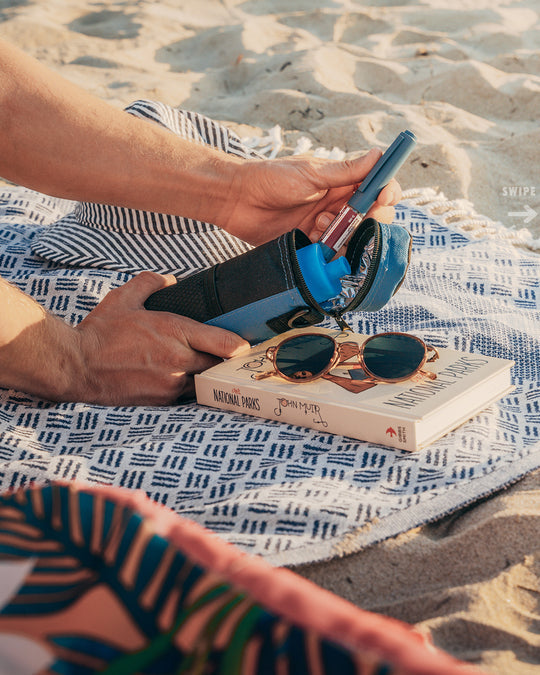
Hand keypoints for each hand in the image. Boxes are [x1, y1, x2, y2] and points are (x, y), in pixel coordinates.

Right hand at [73, 272, 249, 404]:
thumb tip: (169, 280)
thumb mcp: (124, 298)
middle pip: (218, 365)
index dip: (239, 345)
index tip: (245, 344)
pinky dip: (189, 387)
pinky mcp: (162, 400)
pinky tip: (182, 379)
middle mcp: (178, 360)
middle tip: (225, 355)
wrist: (77, 366)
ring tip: (203, 367)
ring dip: (206, 375)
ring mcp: (171, 383)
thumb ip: (150, 283)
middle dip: (222, 360)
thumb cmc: (100, 332)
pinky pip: (187, 395)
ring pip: (204, 382)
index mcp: (174, 331)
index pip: (223, 343)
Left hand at [220, 148, 401, 245]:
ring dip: (343, 233)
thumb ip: (346, 171)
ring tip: (320, 223)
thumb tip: (379, 154)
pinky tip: (312, 237)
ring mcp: (325, 225)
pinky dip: (328, 249)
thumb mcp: (311, 174)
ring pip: (353, 238)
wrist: (237, 201)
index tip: (384, 197)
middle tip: (354, 218)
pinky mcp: (311, 244)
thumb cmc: (271, 179)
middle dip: (369, 219)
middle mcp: (337, 204)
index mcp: (341, 182)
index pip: (377, 188)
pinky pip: (332, 253)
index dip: (387, 193)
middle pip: (372, 217)